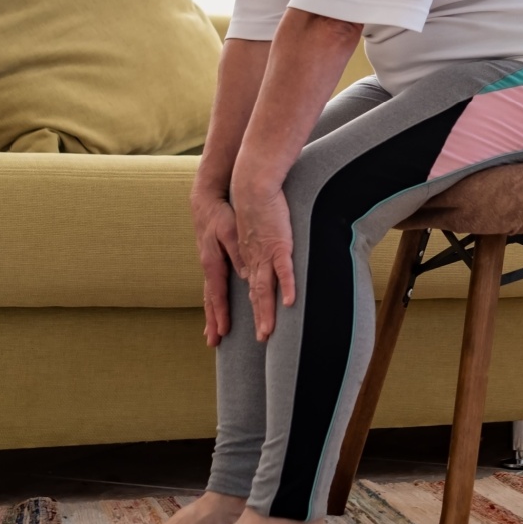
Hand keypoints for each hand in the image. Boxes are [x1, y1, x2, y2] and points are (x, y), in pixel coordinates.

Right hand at [190, 189, 240, 347]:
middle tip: (213, 343)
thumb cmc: (219, 214)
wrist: (206, 200)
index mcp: (212, 263)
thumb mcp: (229, 231)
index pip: (217, 294)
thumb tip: (245, 275)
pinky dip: (214, 302)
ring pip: (210, 295)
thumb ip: (237, 253)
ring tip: (212, 334)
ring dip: (212, 315)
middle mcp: (209, 268)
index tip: (224, 332)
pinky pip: (213, 286)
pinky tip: (217, 309)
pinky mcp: (213, 260)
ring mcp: (209, 265)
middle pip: (210, 300)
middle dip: (212, 322)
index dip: (220, 314)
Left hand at [231, 183, 295, 340]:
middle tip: (260, 339)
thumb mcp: (248, 232)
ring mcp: (264, 253)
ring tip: (267, 332)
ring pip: (265, 288)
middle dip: (256, 318)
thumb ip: (250, 252)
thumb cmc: (252, 204)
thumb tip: (251, 271)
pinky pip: (284, 270)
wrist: (252, 184)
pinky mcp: (278, 244)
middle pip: (254, 295)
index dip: (239, 310)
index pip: (241, 289)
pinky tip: (289, 302)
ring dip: (266, 312)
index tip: (233, 329)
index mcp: (244, 258)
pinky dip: (287, 286)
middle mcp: (251, 260)